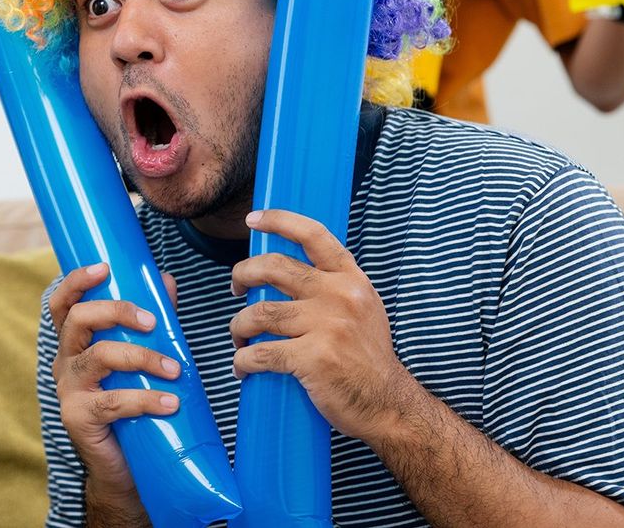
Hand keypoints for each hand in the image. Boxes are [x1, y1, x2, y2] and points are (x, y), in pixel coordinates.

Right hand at [48, 263, 179, 498]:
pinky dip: (147, 399)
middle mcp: (65, 361)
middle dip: (117, 311)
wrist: (121, 465)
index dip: (77, 281)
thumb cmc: (129, 402)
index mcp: (74, 342)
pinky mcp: (78, 417)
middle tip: (152, 321)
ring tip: (175, 369)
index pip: (63, 303)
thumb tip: (166, 281)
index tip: (104, 267)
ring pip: (100, 356)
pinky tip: (170, 402)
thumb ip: (150, 319)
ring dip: (143, 357)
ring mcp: (69, 389)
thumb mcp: (137, 356)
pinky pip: (113, 401)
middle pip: (79, 319)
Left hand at [230, 209, 407, 443]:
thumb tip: (290, 270)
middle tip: (236, 287)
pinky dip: (243, 360)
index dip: (278, 220)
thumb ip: (334, 285)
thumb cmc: (368, 357)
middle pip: (274, 268)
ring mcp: (326, 326)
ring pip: (261, 312)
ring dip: (239, 325)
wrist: (387, 403)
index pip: (312, 234)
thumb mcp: (363, 306)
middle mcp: (339, 295)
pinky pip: (262, 353)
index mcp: (350, 278)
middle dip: (243, 274)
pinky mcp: (313, 358)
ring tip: (239, 336)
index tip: (253, 219)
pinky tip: (242, 366)